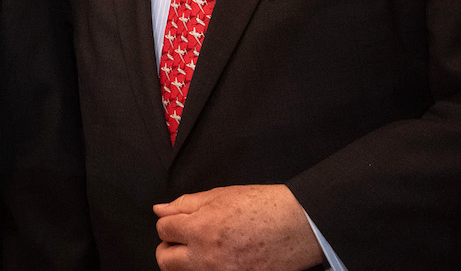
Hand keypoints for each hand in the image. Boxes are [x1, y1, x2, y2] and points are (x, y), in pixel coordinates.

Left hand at [152, 184, 324, 269]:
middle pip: (165, 259)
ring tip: (199, 250)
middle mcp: (208, 257)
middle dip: (168, 247)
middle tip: (181, 239)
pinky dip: (206, 270)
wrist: (300, 226)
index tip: (177, 221)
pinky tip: (217, 259)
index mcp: (201, 229)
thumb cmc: (265, 207)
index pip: (163, 230)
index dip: (169, 222)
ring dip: (184, 262)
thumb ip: (185, 204)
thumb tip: (160, 210)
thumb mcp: (220, 196)